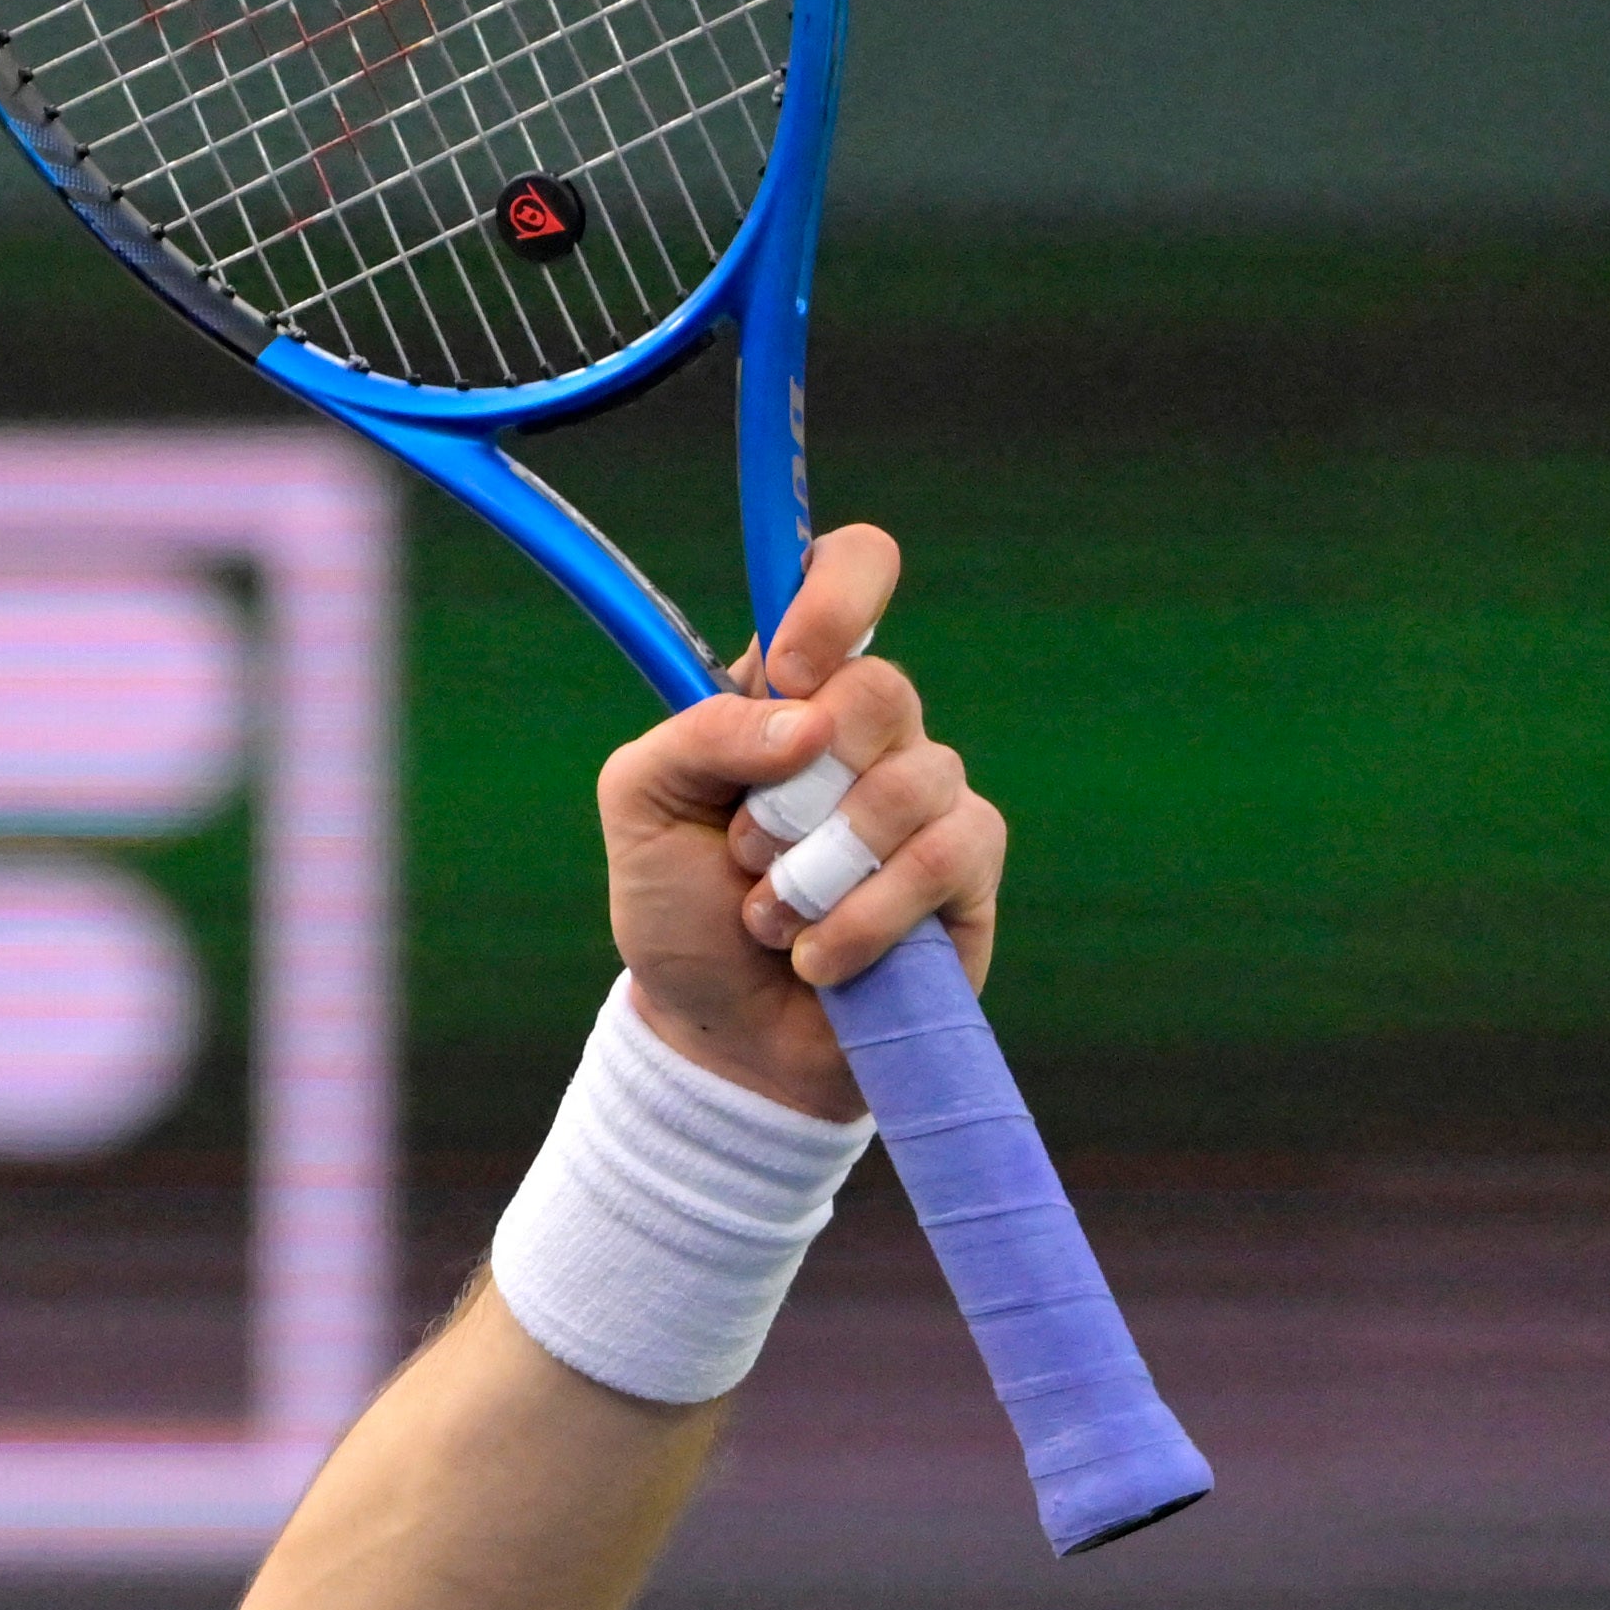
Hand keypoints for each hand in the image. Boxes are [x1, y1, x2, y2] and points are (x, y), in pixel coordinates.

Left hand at [592, 520, 1002, 1123]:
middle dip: (796, 790)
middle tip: (746, 849)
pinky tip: (821, 960)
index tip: (787, 668)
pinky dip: (865, 918)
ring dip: (816, 871)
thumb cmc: (680, 913)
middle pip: (881, 689)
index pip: (851, 570)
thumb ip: (695, 736)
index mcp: (790, 688)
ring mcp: (927, 795)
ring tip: (770, 922)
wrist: (721, 1040)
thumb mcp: (641, 809)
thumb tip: (806, 718)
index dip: (836, 594)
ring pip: (910, 783)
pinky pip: (945, 856)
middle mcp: (869, 729)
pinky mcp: (968, 870)